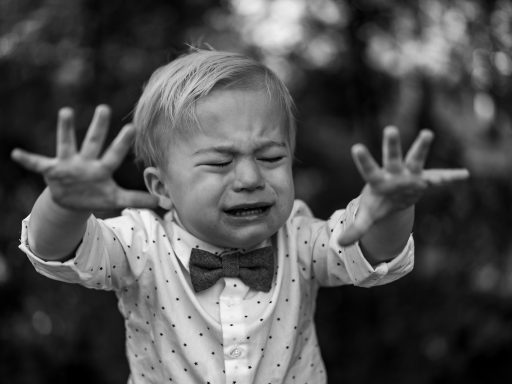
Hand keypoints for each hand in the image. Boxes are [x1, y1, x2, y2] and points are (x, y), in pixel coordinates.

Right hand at [11, 105, 157, 210]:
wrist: (72, 201)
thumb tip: (165, 203)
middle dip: (98, 127)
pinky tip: (16, 153)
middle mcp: (86, 162)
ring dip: (66, 129)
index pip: (115, 154)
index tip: (132, 126)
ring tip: (66, 112)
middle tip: (104, 108)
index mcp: (102, 169)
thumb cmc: (96, 195)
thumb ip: (138, 199)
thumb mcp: (116, 199)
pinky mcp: (52, 170)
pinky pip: (37, 164)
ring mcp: (69, 164)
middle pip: (94, 142)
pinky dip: (27, 159)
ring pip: (67, 144)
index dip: (122, 142)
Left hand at [338, 126, 468, 245]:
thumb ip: (356, 229)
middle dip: (392, 145)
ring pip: (415, 158)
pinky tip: (464, 174)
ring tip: (427, 133)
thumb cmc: (377, 204)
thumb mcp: (367, 217)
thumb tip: (340, 243)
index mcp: (378, 181)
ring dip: (421, 147)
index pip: (368, 169)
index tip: (356, 147)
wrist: (393, 199)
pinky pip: (439, 178)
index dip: (363, 160)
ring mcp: (410, 174)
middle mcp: (394, 173)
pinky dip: (450, 177)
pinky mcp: (424, 180)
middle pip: (392, 158)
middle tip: (390, 129)